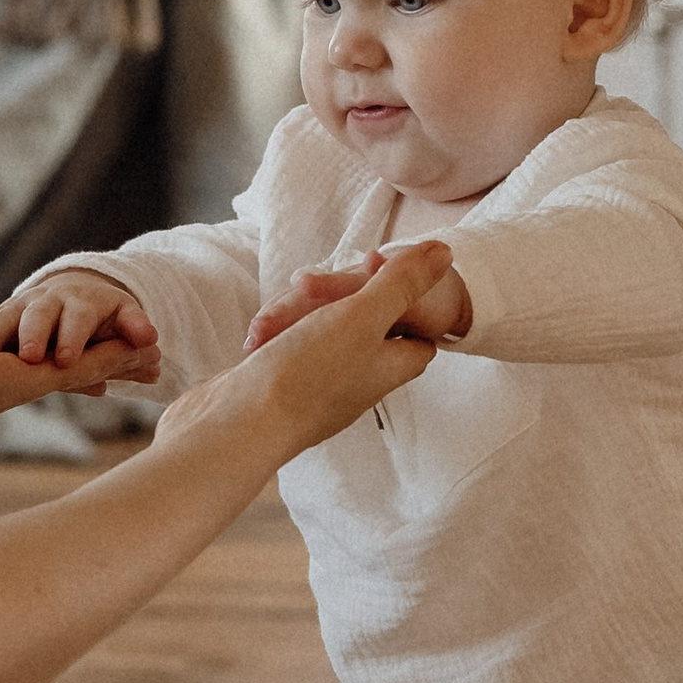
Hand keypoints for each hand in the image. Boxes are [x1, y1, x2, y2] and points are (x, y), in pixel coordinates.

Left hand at [0, 255, 147, 466]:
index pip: (6, 355)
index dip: (40, 342)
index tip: (67, 339)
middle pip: (48, 369)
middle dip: (89, 360)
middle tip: (132, 351)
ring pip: (70, 372)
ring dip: (112, 360)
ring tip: (153, 352)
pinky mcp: (12, 386)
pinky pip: (74, 370)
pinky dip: (110, 359)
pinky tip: (142, 350)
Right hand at [162, 240, 450, 462]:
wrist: (237, 428)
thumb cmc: (307, 375)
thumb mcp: (363, 316)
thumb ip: (402, 284)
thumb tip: (444, 254)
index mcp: (388, 368)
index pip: (420, 341)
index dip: (413, 305)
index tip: (389, 277)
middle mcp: (358, 383)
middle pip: (366, 330)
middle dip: (345, 298)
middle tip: (327, 281)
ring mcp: (318, 388)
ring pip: (319, 334)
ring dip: (302, 312)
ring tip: (285, 309)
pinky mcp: (281, 388)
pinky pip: (286, 349)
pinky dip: (277, 333)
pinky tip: (262, 333)